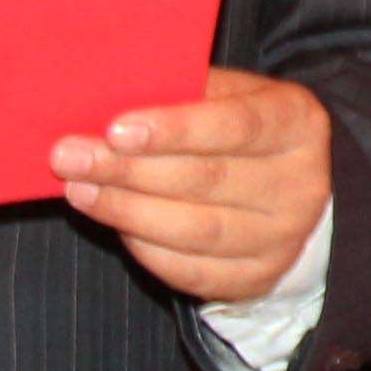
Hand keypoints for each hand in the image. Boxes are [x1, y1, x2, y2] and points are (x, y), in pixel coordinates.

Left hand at [56, 68, 332, 305]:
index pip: (237, 126)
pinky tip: (113, 223)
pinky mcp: (258, 277)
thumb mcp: (232, 93)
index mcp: (297, 123)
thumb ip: (186, 92)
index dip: (175, 129)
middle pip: (208, 180)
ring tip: (80, 189)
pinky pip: (191, 271)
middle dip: (130, 170)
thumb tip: (110, 97)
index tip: (115, 129)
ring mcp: (283, 237)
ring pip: (196, 231)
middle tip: (70, 158)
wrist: (291, 187)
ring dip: (127, 211)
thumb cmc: (242, 127)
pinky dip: (144, 248)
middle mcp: (300, 184)